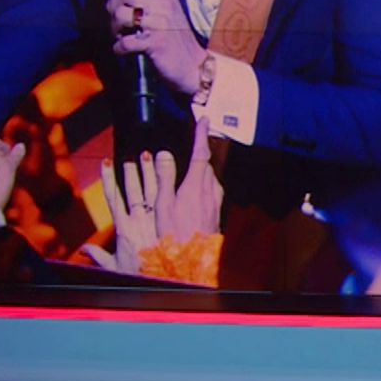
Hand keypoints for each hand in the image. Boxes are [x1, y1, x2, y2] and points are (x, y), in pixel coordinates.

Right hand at [84, 117, 225, 272]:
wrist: (193, 260)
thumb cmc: (175, 234)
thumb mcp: (163, 205)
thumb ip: (165, 177)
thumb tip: (165, 154)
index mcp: (196, 185)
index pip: (201, 153)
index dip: (201, 135)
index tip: (203, 119)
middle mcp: (210, 191)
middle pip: (206, 164)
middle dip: (199, 153)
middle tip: (190, 145)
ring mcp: (216, 201)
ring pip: (210, 177)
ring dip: (200, 170)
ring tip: (187, 171)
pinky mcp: (216, 211)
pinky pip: (211, 190)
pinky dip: (203, 184)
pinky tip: (192, 193)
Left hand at [106, 0, 207, 94]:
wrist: (194, 66)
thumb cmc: (179, 40)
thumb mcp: (170, 12)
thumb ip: (152, 0)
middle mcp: (163, 5)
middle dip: (112, 5)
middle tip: (116, 18)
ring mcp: (159, 24)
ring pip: (121, 14)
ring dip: (113, 27)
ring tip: (120, 34)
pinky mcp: (154, 44)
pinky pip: (125, 41)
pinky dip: (118, 47)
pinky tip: (123, 49)